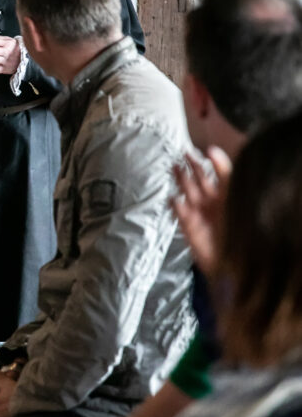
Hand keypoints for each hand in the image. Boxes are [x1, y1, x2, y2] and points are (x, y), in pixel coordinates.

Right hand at [171, 146, 231, 275]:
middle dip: (192, 166)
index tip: (207, 150)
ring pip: (188, 191)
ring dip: (181, 179)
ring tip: (174, 167)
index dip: (215, 162)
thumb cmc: (241, 234)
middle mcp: (214, 202)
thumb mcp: (236, 199)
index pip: (221, 173)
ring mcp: (200, 213)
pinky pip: (180, 211)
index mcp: (228, 196)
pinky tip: (174, 197)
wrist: (234, 266)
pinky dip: (176, 204)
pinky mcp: (189, 226)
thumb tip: (215, 153)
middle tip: (184, 152)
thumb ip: (226, 175)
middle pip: (201, 179)